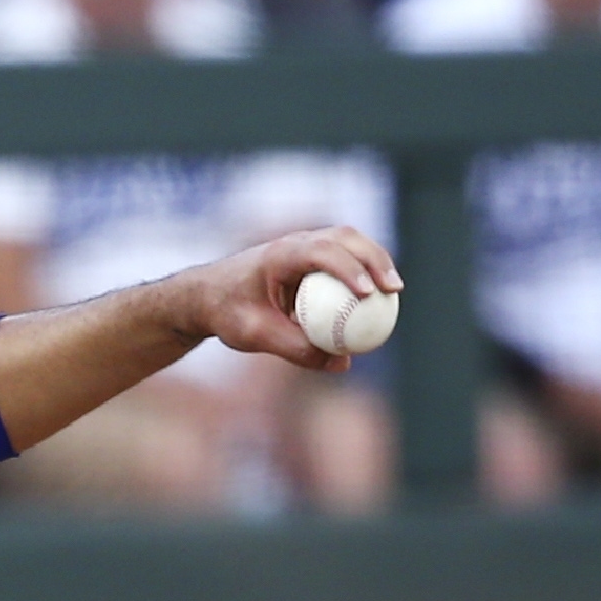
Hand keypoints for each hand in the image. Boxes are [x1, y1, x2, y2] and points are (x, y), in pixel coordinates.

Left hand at [188, 228, 402, 372]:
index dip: (349, 269)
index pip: (322, 252)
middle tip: (394, 289)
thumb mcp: (254, 336)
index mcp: (278, 255)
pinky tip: (377, 297)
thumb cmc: (226, 313)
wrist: (207, 295)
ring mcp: (304, 246)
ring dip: (375, 260)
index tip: (368, 294)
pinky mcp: (310, 257)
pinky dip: (362, 271)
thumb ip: (296, 350)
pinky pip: (343, 259)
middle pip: (345, 238)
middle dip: (375, 259)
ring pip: (349, 242)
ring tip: (394, 291)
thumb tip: (342, 363)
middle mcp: (294, 243)